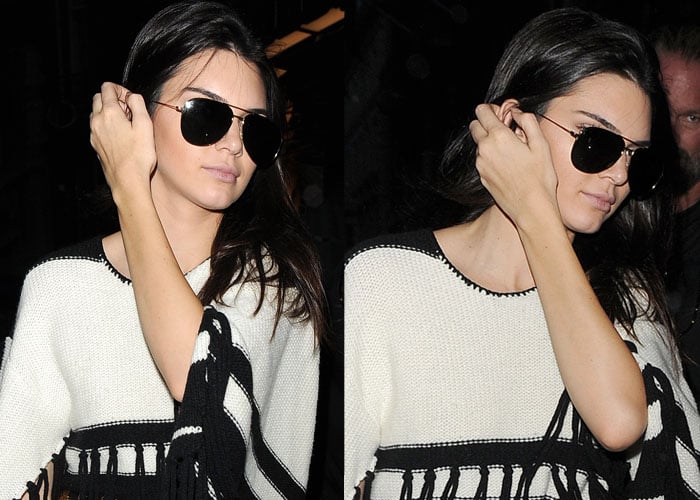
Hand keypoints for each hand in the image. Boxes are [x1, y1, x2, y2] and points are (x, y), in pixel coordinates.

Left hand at [90, 82, 156, 203]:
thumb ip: (138, 104)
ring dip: (109, 112)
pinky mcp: (95, 145)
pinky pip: (97, 127)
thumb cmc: (138, 157)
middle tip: (129, 111)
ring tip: (126, 124)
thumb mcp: (145, 125)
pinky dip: (106, 125)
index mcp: (109, 113)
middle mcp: (97, 121)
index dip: (121, 89)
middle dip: (113, 99)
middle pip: (98, 97)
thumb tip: (132, 96)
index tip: (131, 99)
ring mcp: (94, 134)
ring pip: (96, 112)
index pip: (107, 87)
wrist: (128, 180)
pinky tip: (121, 136)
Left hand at [469, 103, 559, 227]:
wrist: (531, 207)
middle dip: (487, 123)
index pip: (482, 111)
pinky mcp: (482, 176)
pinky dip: (491, 157)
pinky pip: (482, 160)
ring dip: (490, 142)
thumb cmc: (540, 177)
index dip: (492, 109)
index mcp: (498, 137)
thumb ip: (528, 121)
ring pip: (479, 144)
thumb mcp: (541, 143)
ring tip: (511, 151)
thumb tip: (517, 112)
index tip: (503, 115)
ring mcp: (481, 164)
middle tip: (505, 130)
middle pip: (474, 125)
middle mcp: (485, 149)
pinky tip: (508, 165)